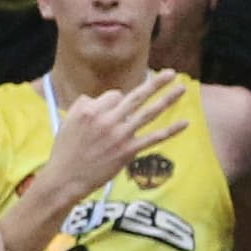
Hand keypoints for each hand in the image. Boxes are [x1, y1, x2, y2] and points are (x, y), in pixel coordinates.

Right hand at [48, 68, 191, 197]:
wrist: (66, 178)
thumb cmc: (65, 150)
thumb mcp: (67, 121)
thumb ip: (83, 105)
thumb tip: (102, 99)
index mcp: (90, 110)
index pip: (114, 95)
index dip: (115, 101)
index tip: (110, 112)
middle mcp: (107, 120)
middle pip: (136, 96)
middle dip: (156, 83)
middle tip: (171, 72)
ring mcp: (120, 135)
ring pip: (148, 113)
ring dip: (167, 99)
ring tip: (181, 88)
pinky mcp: (128, 151)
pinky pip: (154, 137)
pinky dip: (171, 130)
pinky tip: (185, 123)